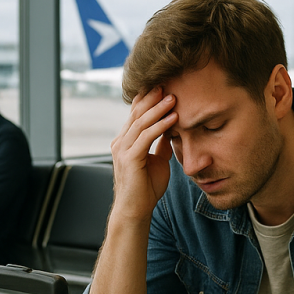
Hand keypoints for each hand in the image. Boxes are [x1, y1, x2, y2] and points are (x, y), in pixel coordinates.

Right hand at [109, 87, 178, 225]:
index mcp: (126, 141)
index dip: (148, 99)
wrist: (136, 210)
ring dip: (158, 109)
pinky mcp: (129, 159)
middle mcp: (120, 142)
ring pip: (140, 123)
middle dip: (152, 97)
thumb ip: (161, 144)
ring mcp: (122, 150)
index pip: (136, 114)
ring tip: (173, 98)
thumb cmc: (146, 188)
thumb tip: (172, 129)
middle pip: (136, 113)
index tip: (164, 86)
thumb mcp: (158, 160)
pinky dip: (160, 126)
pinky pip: (145, 137)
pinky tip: (173, 119)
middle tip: (167, 82)